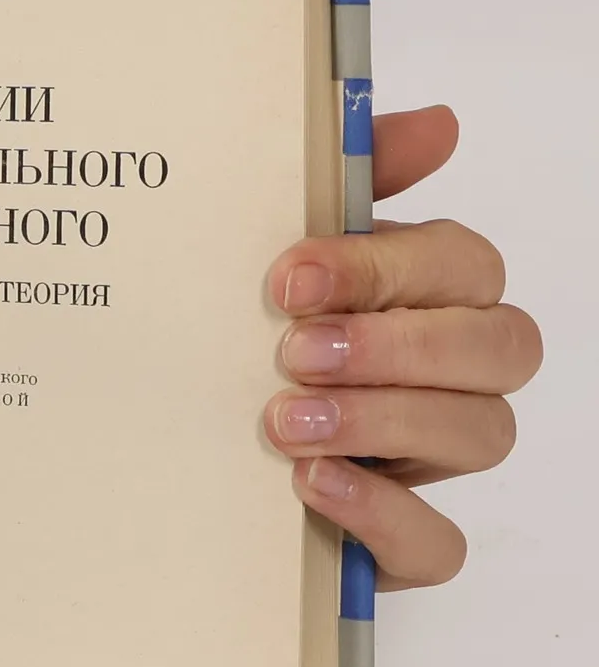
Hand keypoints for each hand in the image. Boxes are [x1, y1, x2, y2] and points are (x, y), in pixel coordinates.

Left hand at [264, 107, 539, 589]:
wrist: (167, 447)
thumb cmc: (244, 333)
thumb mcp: (270, 255)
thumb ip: (347, 183)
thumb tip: (439, 123)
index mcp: (427, 294)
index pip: (462, 264)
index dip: (386, 267)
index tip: (289, 277)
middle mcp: (450, 373)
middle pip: (499, 346)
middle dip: (397, 345)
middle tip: (294, 352)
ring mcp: (434, 461)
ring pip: (482, 434)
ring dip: (385, 421)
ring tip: (284, 421)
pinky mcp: (403, 543)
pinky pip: (439, 542)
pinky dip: (381, 514)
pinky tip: (312, 485)